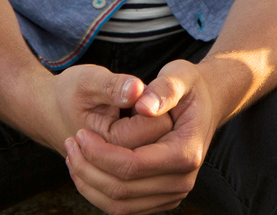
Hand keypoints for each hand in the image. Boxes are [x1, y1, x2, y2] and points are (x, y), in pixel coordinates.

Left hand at [63, 59, 224, 214]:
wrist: (206, 103)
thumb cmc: (190, 87)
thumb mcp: (180, 75)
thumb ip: (164, 89)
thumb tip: (143, 106)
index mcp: (186, 153)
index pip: (132, 166)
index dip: (99, 154)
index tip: (79, 133)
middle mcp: (182, 180)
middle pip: (121, 190)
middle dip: (87, 169)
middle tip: (70, 143)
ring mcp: (172, 194)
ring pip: (118, 206)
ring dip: (88, 184)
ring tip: (73, 156)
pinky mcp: (160, 199)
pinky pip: (122, 207)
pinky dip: (98, 191)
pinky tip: (86, 167)